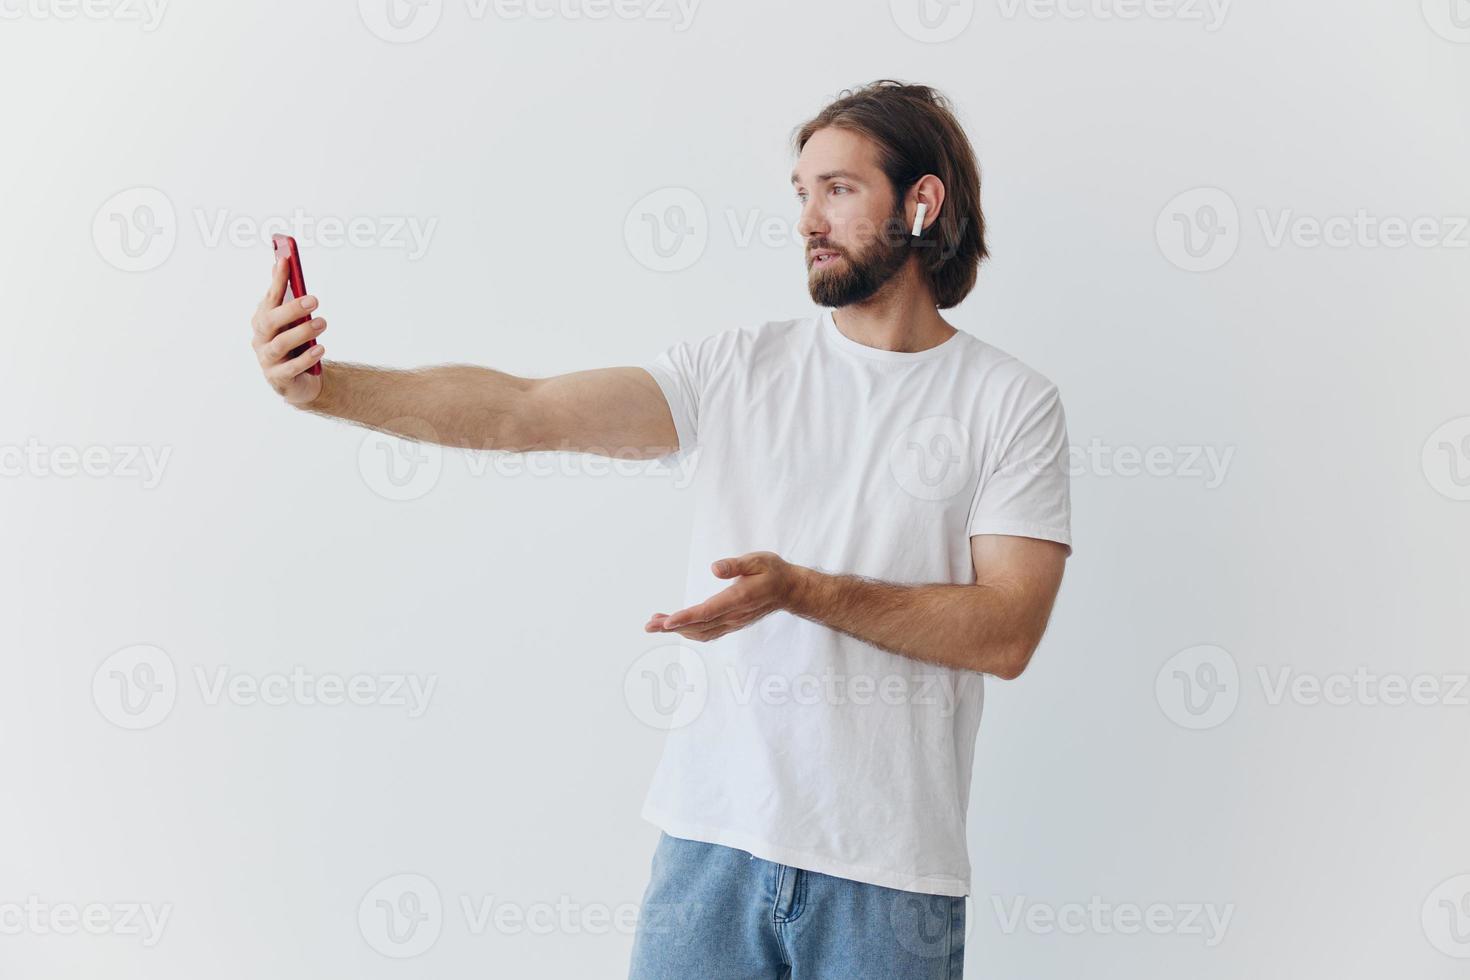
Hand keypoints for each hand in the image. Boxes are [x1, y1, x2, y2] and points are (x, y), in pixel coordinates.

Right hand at [251, 257, 326, 405]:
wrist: (301, 382)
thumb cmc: (296, 346)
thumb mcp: (293, 321)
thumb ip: (287, 296)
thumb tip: (282, 262)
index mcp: (263, 321)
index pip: (269, 298)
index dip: (276, 280)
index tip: (285, 260)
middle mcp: (260, 339)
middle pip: (269, 321)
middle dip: (291, 309)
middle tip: (314, 299)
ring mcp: (267, 360)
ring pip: (279, 345)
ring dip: (301, 332)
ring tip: (322, 322)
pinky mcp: (278, 378)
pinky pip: (290, 368)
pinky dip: (305, 358)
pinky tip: (320, 348)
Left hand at [644, 551, 800, 641]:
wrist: (790, 590)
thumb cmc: (773, 572)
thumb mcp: (758, 560)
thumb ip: (736, 565)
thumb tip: (714, 568)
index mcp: (738, 599)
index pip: (708, 611)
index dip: (686, 618)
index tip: (666, 622)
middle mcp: (734, 615)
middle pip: (699, 625)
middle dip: (672, 627)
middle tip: (648, 625)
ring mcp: (733, 622)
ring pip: (701, 632)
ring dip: (677, 630)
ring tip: (655, 624)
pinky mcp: (731, 623)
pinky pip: (707, 633)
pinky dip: (689, 632)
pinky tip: (676, 626)